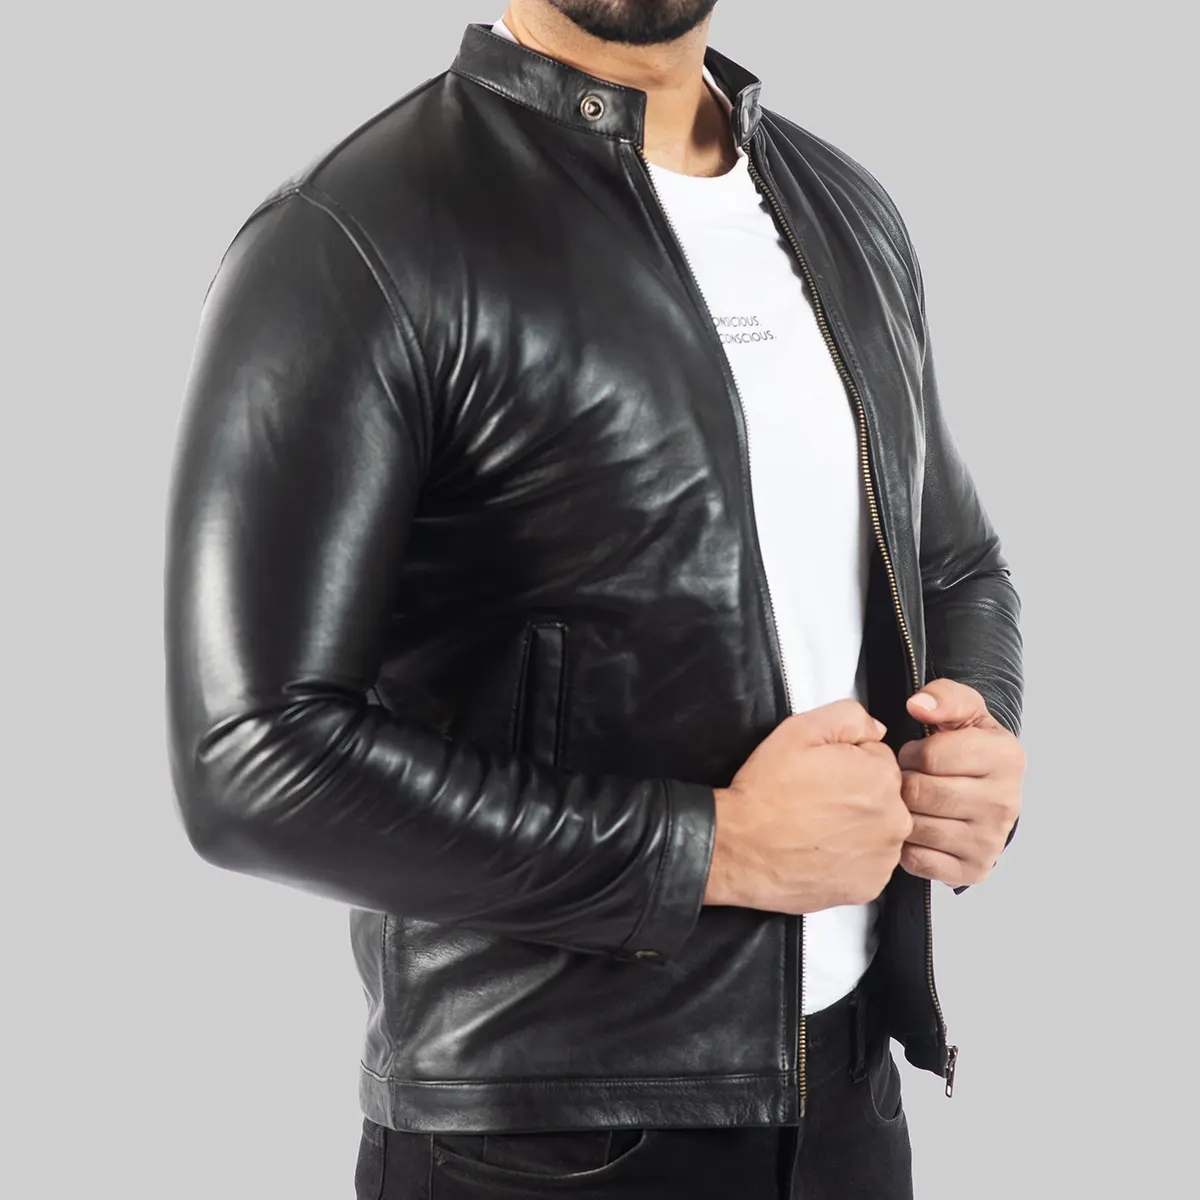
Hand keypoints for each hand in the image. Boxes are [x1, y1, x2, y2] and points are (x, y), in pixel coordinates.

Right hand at [704, 699, 912, 914]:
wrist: (740, 848)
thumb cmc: (765, 795)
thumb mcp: (799, 730)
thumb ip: (848, 717)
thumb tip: (874, 728)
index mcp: (880, 776)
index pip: (878, 758)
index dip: (846, 761)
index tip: (823, 773)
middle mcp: (892, 819)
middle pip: (883, 795)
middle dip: (856, 793)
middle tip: (815, 799)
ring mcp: (883, 857)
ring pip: (878, 830)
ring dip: (856, 827)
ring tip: (816, 826)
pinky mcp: (869, 886)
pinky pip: (869, 863)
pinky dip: (850, 858)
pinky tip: (821, 849)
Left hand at [898, 678, 1024, 886]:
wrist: (987, 789)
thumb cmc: (969, 747)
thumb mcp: (963, 710)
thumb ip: (943, 696)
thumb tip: (918, 705)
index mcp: (1006, 758)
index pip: (930, 755)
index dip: (911, 752)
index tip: (918, 754)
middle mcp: (1005, 803)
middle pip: (919, 793)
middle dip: (904, 781)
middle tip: (910, 778)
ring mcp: (990, 840)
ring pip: (915, 826)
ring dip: (903, 812)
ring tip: (914, 801)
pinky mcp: (972, 870)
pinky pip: (916, 859)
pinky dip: (907, 844)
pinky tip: (919, 827)